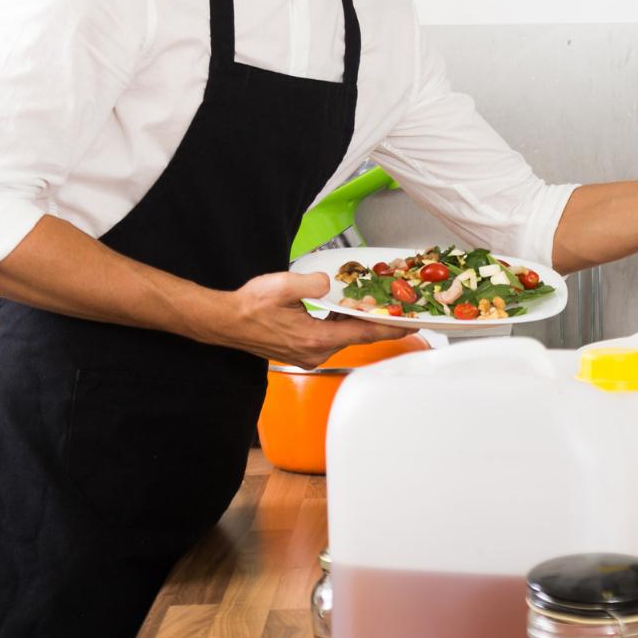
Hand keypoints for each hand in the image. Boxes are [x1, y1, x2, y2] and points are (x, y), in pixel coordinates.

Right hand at [202, 271, 408, 367]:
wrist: (226, 321)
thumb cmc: (250, 307)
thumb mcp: (284, 286)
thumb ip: (314, 283)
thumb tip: (329, 284)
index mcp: (316, 338)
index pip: (364, 334)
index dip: (391, 328)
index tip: (411, 324)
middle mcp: (315, 352)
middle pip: (356, 336)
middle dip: (376, 321)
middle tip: (396, 308)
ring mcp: (308, 354)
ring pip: (343, 337)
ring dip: (356, 322)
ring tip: (371, 305)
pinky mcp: (302, 351)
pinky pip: (329, 338)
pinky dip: (340, 325)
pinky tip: (342, 312)